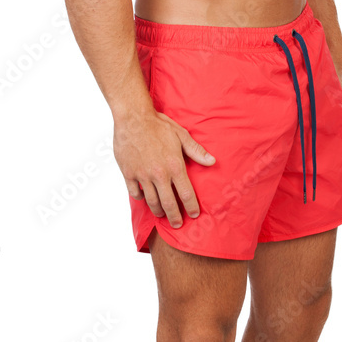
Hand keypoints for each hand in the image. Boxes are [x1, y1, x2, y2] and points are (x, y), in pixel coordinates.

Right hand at [113, 109, 215, 227]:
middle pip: (169, 204)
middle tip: (177, 224)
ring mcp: (143, 176)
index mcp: (174, 166)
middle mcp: (159, 174)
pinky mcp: (129, 174)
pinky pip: (135, 193)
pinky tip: (145, 197)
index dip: (191, 207)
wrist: (133, 118)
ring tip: (162, 214)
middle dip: (175, 217)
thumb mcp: (181, 135)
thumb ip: (196, 151)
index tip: (194, 214)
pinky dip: (141, 198)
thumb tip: (212, 161)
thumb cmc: (158, 125)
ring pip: (152, 202)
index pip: (186, 194)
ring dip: (158, 211)